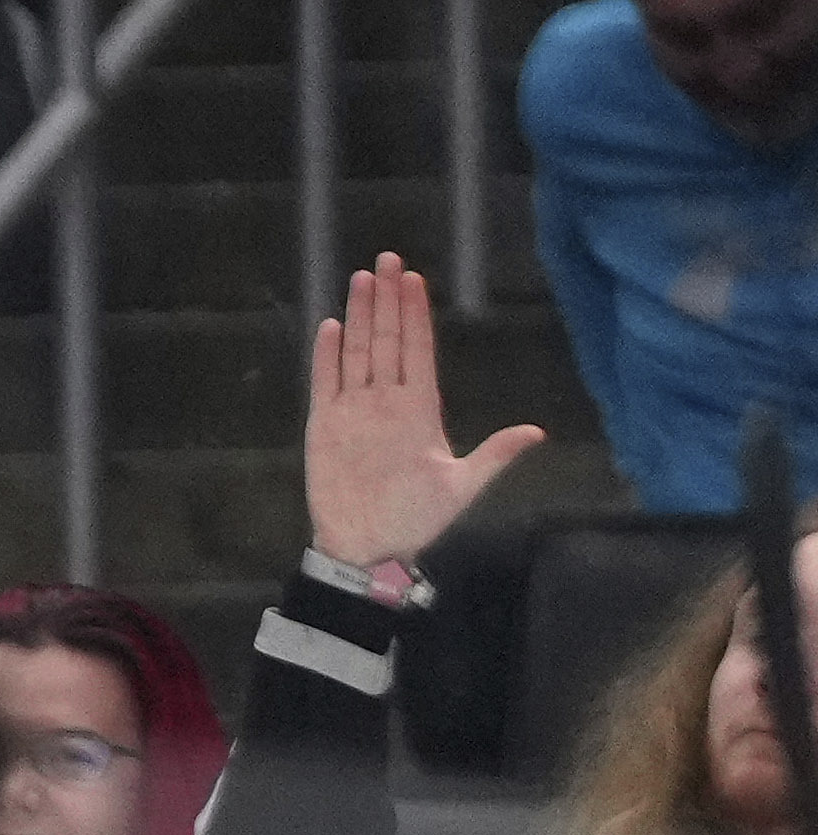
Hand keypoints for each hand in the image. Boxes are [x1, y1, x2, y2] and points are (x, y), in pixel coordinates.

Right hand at [305, 253, 543, 568]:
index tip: (415, 280)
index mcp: (420, 408)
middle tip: (388, 260)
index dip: (417, 314)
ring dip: (359, 315)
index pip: (419, 349)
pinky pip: (325, 382)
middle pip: (388, 339)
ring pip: (358, 351)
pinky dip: (327, 356)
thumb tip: (536, 432)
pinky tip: (330, 326)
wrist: (369, 548)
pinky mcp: (324, 426)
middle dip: (387, 299)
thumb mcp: (462, 486)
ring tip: (361, 279)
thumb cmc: (416, 519)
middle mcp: (387, 401)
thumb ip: (495, 455)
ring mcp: (354, 410)